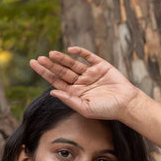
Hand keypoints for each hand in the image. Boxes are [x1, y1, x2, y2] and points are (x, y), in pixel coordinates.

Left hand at [30, 47, 145, 121]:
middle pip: (62, 71)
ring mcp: (90, 73)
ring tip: (51, 54)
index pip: (56, 81)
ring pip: (72, 63)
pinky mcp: (101, 66)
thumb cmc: (106, 110)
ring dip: (62, 58)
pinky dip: (80, 52)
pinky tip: (71, 50)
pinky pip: (88, 57)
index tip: (34, 64)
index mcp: (75, 93)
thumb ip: (69, 100)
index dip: (45, 72)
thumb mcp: (85, 108)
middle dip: (50, 65)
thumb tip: (52, 92)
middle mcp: (80, 82)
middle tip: (39, 58)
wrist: (126, 104)